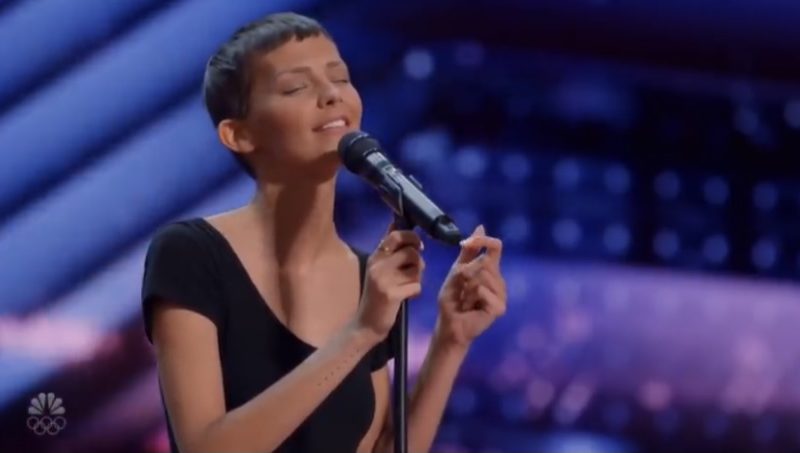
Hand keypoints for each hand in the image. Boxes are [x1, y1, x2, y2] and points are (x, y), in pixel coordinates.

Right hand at [353, 222, 424, 342]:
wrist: (366, 323)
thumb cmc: (376, 295)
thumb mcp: (378, 269)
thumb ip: (388, 249)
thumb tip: (396, 221)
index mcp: (375, 257)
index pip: (395, 236)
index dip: (411, 237)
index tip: (418, 245)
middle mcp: (378, 265)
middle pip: (411, 252)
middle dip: (419, 260)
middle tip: (416, 269)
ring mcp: (384, 280)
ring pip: (416, 269)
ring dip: (418, 277)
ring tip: (409, 284)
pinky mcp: (392, 294)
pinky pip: (417, 286)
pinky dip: (416, 292)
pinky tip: (408, 296)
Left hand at [435, 225, 506, 347]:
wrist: (449, 323)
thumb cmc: (453, 299)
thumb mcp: (457, 271)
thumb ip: (468, 251)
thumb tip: (481, 227)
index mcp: (490, 269)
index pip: (495, 246)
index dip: (483, 241)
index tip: (466, 243)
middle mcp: (499, 279)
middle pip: (485, 262)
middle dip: (466, 273)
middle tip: (462, 289)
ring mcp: (501, 294)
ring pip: (483, 276)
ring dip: (467, 287)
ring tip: (466, 299)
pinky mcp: (499, 307)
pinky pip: (482, 290)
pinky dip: (471, 297)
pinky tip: (471, 307)